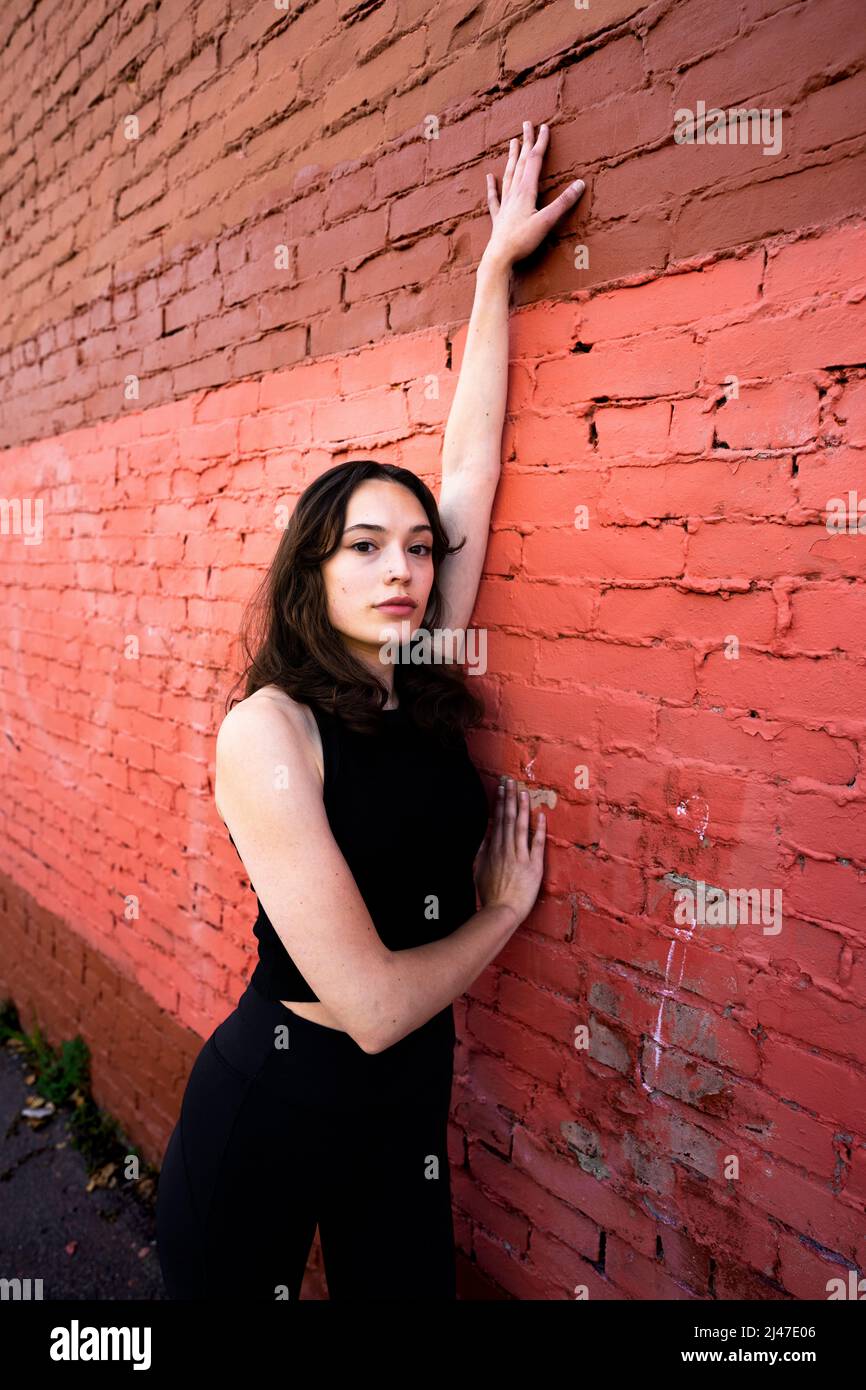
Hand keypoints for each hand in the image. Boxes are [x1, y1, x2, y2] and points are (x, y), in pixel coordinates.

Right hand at [473, 776, 546, 925]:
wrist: (500, 911)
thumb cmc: (489, 893)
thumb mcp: (478, 869)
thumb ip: (483, 850)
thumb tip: (486, 834)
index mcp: (493, 849)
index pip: (498, 820)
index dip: (500, 802)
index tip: (502, 788)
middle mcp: (506, 849)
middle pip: (507, 818)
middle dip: (510, 798)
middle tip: (511, 780)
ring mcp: (520, 857)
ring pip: (520, 827)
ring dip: (522, 808)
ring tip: (524, 792)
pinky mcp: (533, 867)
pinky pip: (537, 845)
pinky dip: (539, 830)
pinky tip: (541, 816)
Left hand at [484, 121, 584, 269]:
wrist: (499, 258)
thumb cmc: (522, 241)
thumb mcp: (546, 221)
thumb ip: (563, 203)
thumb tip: (580, 184)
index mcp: (526, 191)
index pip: (534, 161)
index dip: (540, 143)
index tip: (544, 127)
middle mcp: (514, 194)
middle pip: (520, 163)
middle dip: (526, 143)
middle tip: (526, 124)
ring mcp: (504, 204)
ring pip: (508, 175)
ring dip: (512, 158)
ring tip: (512, 142)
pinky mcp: (498, 217)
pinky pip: (495, 197)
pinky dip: (492, 185)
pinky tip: (489, 177)